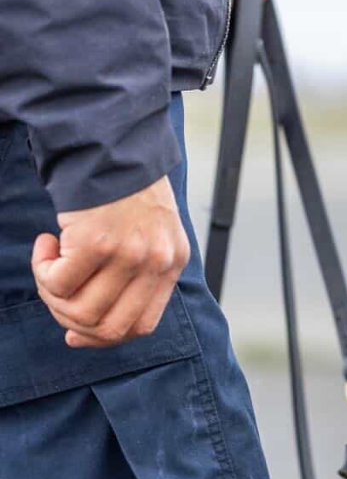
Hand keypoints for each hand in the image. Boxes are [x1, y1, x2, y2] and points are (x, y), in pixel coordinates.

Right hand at [33, 178, 191, 347]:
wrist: (107, 140)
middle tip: (53, 294)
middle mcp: (155, 262)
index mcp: (172, 263)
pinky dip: (42, 271)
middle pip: (110, 328)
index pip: (142, 327)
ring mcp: (128, 254)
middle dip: (71, 321)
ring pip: (81, 311)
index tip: (75, 333)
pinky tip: (45, 242)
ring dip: (53, 296)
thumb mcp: (146, 233)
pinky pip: (58, 283)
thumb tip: (85, 329)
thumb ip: (131, 275)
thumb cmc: (120, 186)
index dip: (104, 338)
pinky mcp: (95, 241)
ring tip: (48, 265)